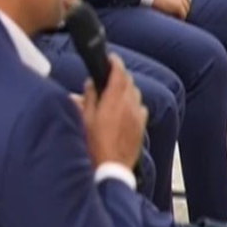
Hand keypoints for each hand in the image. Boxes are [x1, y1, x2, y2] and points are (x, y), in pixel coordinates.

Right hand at [80, 52, 146, 170]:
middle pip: (129, 82)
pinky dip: (133, 104)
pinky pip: (140, 108)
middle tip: (108, 76)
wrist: (110, 168)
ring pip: (136, 94)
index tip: (111, 58)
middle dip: (119, 76)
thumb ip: (88, 98)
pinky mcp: (142, 126)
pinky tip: (124, 110)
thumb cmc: (94, 145)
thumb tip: (90, 84)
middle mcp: (129, 106)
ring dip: (127, 90)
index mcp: (113, 101)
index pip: (119, 74)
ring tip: (114, 93)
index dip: (115, 63)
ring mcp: (138, 116)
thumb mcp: (84, 119)